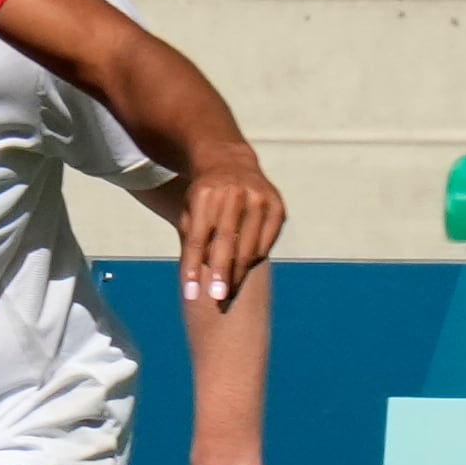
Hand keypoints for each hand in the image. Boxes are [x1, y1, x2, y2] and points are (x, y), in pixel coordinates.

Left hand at [177, 155, 284, 304]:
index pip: (198, 239)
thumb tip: (190, 277)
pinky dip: (256, 257)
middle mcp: (234, 194)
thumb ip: (190, 239)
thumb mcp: (189, 211)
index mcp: (205, 195)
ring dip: (240, 272)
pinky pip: (267, 239)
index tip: (190, 294)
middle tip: (217, 301)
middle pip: (226, 243)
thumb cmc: (202, 197)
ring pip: (249, 243)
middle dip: (221, 274)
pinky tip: (247, 271)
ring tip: (230, 293)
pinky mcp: (277, 204)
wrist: (230, 164)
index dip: (193, 267)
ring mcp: (259, 197)